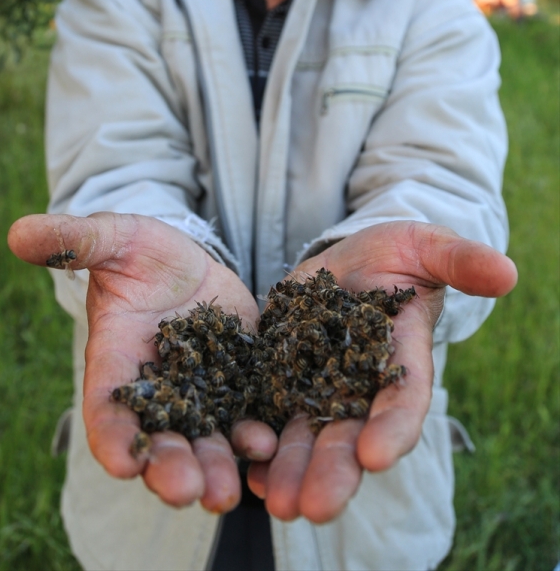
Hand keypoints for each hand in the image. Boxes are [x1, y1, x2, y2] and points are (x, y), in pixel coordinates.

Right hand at [7, 212, 276, 511]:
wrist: (189, 260)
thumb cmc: (141, 252)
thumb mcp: (113, 238)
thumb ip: (75, 241)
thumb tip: (18, 233)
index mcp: (115, 362)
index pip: (106, 410)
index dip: (112, 438)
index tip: (124, 466)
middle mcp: (155, 389)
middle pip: (157, 440)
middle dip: (170, 469)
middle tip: (186, 493)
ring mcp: (198, 392)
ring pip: (203, 442)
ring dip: (213, 469)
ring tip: (226, 492)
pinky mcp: (237, 384)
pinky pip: (245, 418)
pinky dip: (254, 438)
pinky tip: (267, 444)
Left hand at [247, 221, 516, 523]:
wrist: (349, 259)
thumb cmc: (396, 253)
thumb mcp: (426, 246)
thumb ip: (459, 259)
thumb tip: (505, 271)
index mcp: (402, 360)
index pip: (402, 400)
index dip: (391, 428)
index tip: (375, 456)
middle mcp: (361, 385)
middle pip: (349, 434)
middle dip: (333, 471)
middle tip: (313, 508)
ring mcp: (320, 384)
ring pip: (306, 434)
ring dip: (291, 470)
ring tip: (275, 502)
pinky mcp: (281, 374)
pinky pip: (270, 413)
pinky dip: (260, 443)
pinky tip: (248, 470)